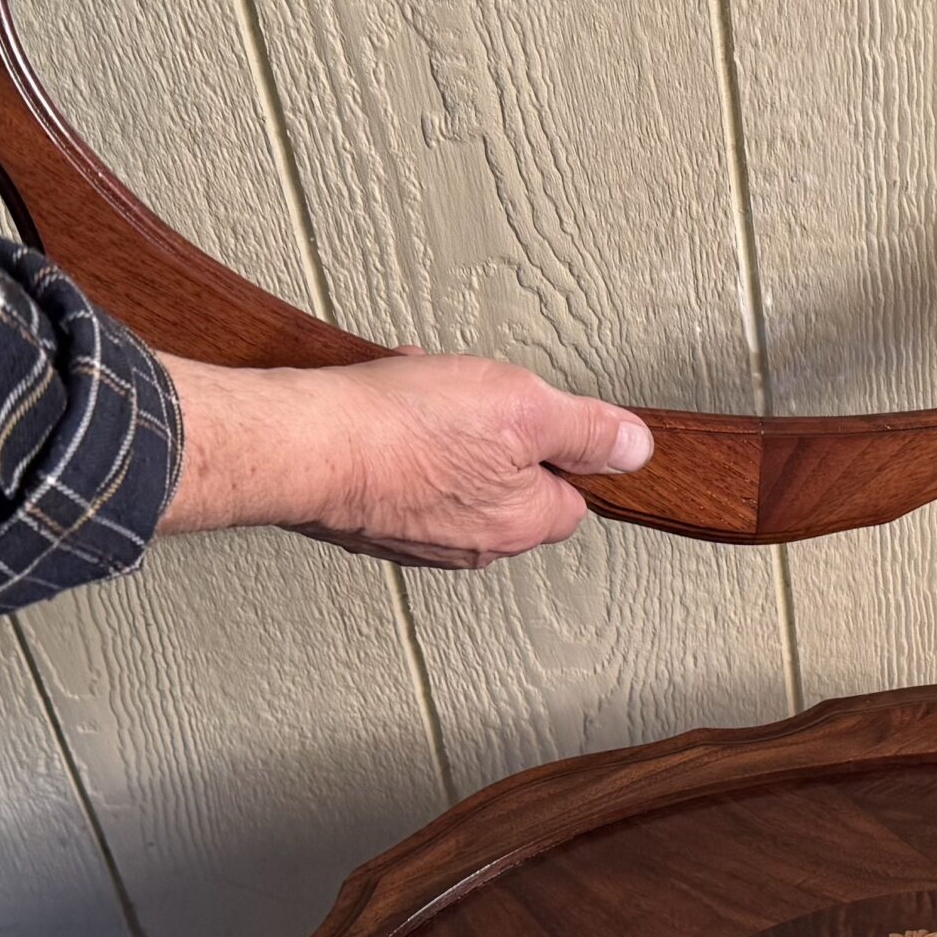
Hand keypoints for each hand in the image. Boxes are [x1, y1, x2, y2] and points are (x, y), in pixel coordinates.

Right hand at [156, 353, 654, 565]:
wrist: (302, 441)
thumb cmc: (403, 429)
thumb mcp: (525, 408)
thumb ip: (588, 432)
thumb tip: (635, 448)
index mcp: (520, 525)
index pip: (572, 496)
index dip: (561, 448)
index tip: (538, 417)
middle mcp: (471, 544)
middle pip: (510, 482)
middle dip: (493, 432)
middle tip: (468, 398)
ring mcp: (416, 536)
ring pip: (454, 472)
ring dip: (443, 429)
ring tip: (419, 393)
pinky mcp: (368, 517)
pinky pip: (402, 471)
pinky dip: (398, 437)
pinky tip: (383, 407)